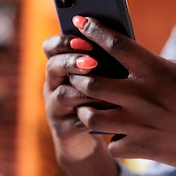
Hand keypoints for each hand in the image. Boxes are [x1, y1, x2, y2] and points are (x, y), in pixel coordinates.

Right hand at [43, 33, 122, 175]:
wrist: (94, 136)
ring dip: (86, 90)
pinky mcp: (64, 130)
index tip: (85, 39)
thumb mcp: (103, 76)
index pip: (51, 47)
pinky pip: (75, 121)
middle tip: (92, 62)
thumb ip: (105, 61)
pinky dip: (94, 114)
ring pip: (63, 95)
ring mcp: (55, 109)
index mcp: (60, 67)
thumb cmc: (104, 96)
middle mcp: (53, 85)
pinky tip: (113, 111)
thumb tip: (124, 42)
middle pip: (53, 67)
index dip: (64, 41)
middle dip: (72, 62)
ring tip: (107, 88)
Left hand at [67, 15, 175, 175]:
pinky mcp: (143, 149)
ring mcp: (141, 125)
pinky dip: (112, 140)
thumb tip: (136, 66)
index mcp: (158, 71)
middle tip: (77, 73)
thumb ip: (160, 67)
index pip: (116, 44)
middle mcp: (144, 97)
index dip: (94, 30)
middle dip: (78, 76)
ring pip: (91, 117)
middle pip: (91, 82)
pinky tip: (121, 134)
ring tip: (93, 106)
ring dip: (87, 110)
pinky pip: (111, 145)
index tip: (80, 21)